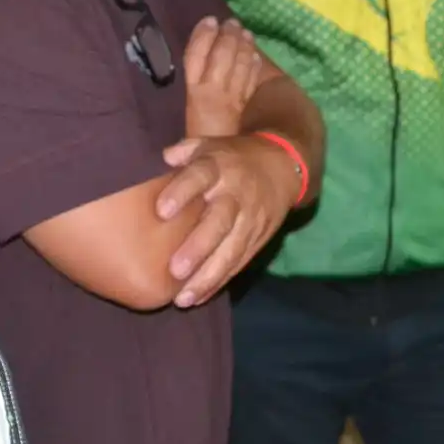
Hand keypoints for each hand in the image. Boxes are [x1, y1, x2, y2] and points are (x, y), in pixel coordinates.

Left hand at [155, 134, 300, 308]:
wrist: (282, 166)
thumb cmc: (232, 158)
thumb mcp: (210, 144)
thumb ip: (184, 150)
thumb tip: (164, 158)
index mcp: (219, 166)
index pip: (200, 176)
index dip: (181, 192)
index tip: (161, 211)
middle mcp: (235, 194)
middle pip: (219, 222)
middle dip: (198, 247)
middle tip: (175, 269)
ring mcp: (249, 220)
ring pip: (230, 251)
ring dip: (207, 276)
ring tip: (183, 298)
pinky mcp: (257, 240)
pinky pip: (238, 264)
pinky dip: (218, 282)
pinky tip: (197, 298)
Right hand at [183, 17, 263, 137]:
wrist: (208, 175)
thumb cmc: (183, 149)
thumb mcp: (172, 119)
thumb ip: (178, 96)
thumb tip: (185, 69)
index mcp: (188, 93)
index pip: (196, 54)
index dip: (203, 35)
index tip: (209, 20)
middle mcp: (210, 92)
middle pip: (221, 54)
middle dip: (227, 35)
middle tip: (231, 22)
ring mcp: (229, 99)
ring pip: (239, 64)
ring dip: (242, 45)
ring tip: (243, 32)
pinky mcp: (241, 110)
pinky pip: (249, 81)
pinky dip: (251, 65)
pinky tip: (253, 56)